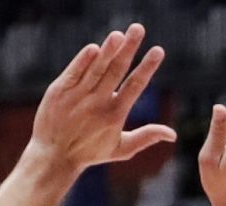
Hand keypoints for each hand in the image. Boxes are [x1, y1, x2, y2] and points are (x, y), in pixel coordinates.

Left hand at [27, 24, 173, 175]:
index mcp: (115, 113)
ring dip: (107, 51)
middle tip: (138, 28)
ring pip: (95, 69)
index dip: (147, 67)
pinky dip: (82, 61)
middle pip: (116, 71)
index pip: (135, 85)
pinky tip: (94, 48)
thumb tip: (173, 134)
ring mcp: (76, 97)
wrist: (52, 157)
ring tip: (118, 34)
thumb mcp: (120, 149)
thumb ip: (146, 137)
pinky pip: (73, 72)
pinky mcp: (58, 92)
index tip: (158, 50)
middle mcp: (96, 103)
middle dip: (128, 48)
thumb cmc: (88, 153)